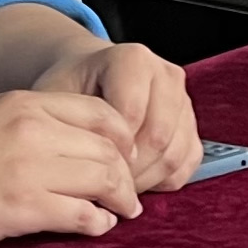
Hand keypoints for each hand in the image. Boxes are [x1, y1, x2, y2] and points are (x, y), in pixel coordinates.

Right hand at [0, 90, 148, 247]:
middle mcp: (31, 129)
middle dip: (128, 174)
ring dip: (121, 199)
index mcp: (25, 104)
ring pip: (103, 179)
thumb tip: (79, 149)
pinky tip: (97, 226)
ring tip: (123, 211)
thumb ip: (32, 126)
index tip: (129, 156)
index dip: (124, 138)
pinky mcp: (20, 207)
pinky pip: (82, 214)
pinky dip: (98, 222)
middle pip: (108, 148)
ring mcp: (27, 168)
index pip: (101, 112)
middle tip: (131, 193)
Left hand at [34, 35, 203, 190]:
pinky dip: (164, 180)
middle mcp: (165, 75)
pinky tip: (136, 181)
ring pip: (175, 152)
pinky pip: (188, 161)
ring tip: (116, 187)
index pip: (131, 114)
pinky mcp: (192, 124)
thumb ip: (68, 124)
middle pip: (158, 136)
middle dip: (129, 170)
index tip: (89, 166)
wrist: (90, 77)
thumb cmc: (70, 89)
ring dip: (146, 179)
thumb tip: (84, 168)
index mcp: (133, 59)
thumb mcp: (55, 96)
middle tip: (102, 187)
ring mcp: (183, 100)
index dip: (110, 149)